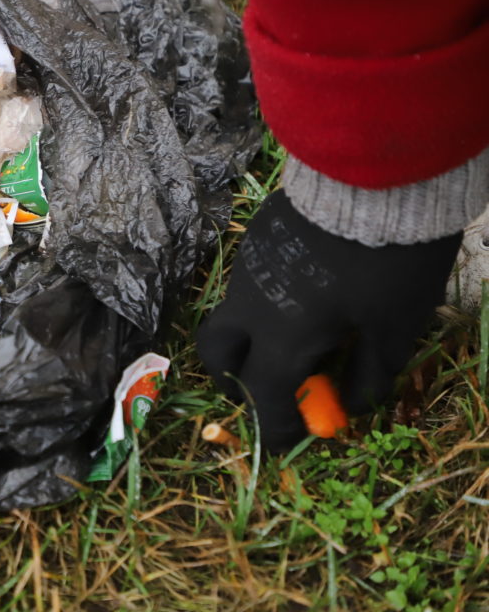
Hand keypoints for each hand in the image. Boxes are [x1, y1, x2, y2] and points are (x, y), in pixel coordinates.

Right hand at [197, 190, 461, 450]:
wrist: (377, 173)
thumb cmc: (390, 261)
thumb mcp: (395, 328)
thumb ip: (369, 376)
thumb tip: (349, 406)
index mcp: (280, 335)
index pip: (263, 396)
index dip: (277, 425)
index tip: (293, 438)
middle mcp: (249, 305)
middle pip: (217, 354)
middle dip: (236, 379)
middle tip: (272, 386)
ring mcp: (247, 267)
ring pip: (230, 315)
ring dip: (254, 338)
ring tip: (305, 333)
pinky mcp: (257, 238)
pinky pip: (247, 284)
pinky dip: (266, 303)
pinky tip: (308, 291)